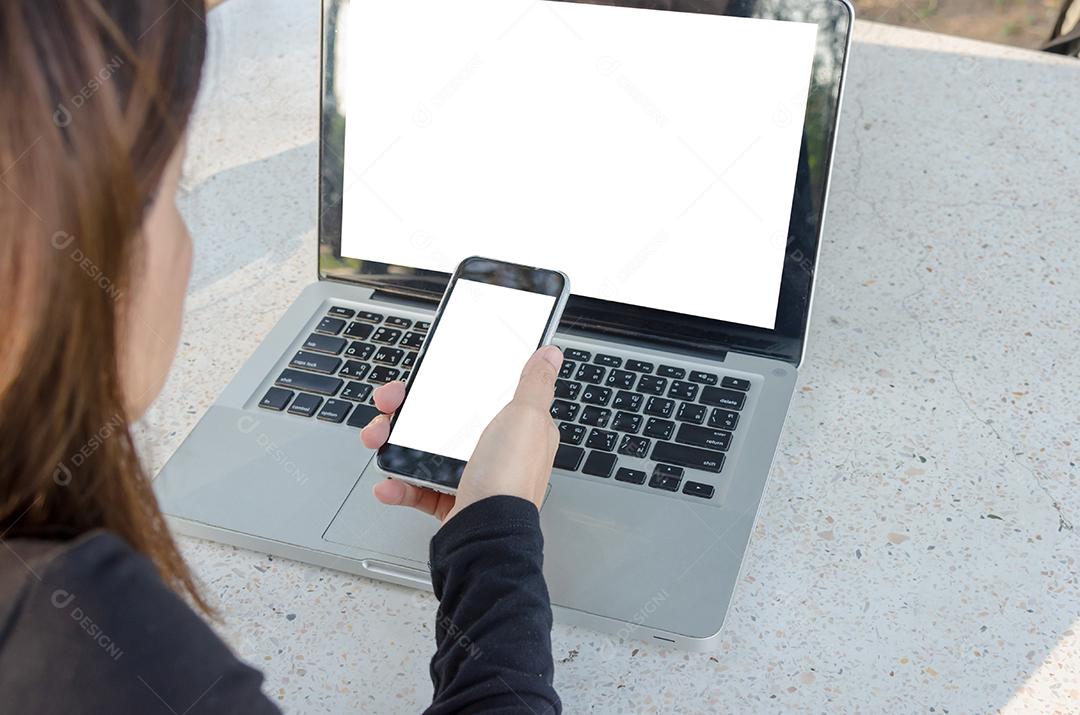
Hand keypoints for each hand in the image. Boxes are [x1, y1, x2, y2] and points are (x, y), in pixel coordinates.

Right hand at [360, 345, 562, 522]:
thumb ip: (535, 383)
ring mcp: (471, 476)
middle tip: (390, 407)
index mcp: (518, 428)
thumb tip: (550, 354)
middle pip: (444, 419)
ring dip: (393, 443)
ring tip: (378, 441)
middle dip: (408, 410)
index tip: (427, 376)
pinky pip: (417, 487)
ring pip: (424, 450)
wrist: (486, 537)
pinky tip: (388, 482)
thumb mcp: (527, 417)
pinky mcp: (450, 501)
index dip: (452, 381)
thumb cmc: (510, 479)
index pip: (481, 393)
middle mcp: (495, 451)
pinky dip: (398, 484)